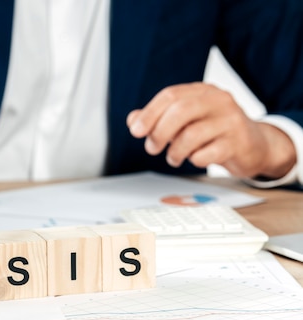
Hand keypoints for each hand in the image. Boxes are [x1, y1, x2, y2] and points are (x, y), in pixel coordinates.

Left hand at [126, 82, 295, 178]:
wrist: (255, 145)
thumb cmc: (215, 132)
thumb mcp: (186, 122)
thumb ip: (158, 119)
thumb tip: (133, 120)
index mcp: (202, 91)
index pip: (170, 95)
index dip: (149, 114)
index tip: (136, 131)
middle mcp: (218, 101)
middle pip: (180, 111)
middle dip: (159, 132)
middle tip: (152, 148)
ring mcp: (231, 121)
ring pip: (192, 134)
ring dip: (175, 151)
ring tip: (173, 158)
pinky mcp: (238, 142)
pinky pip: (208, 153)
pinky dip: (195, 159)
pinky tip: (196, 159)